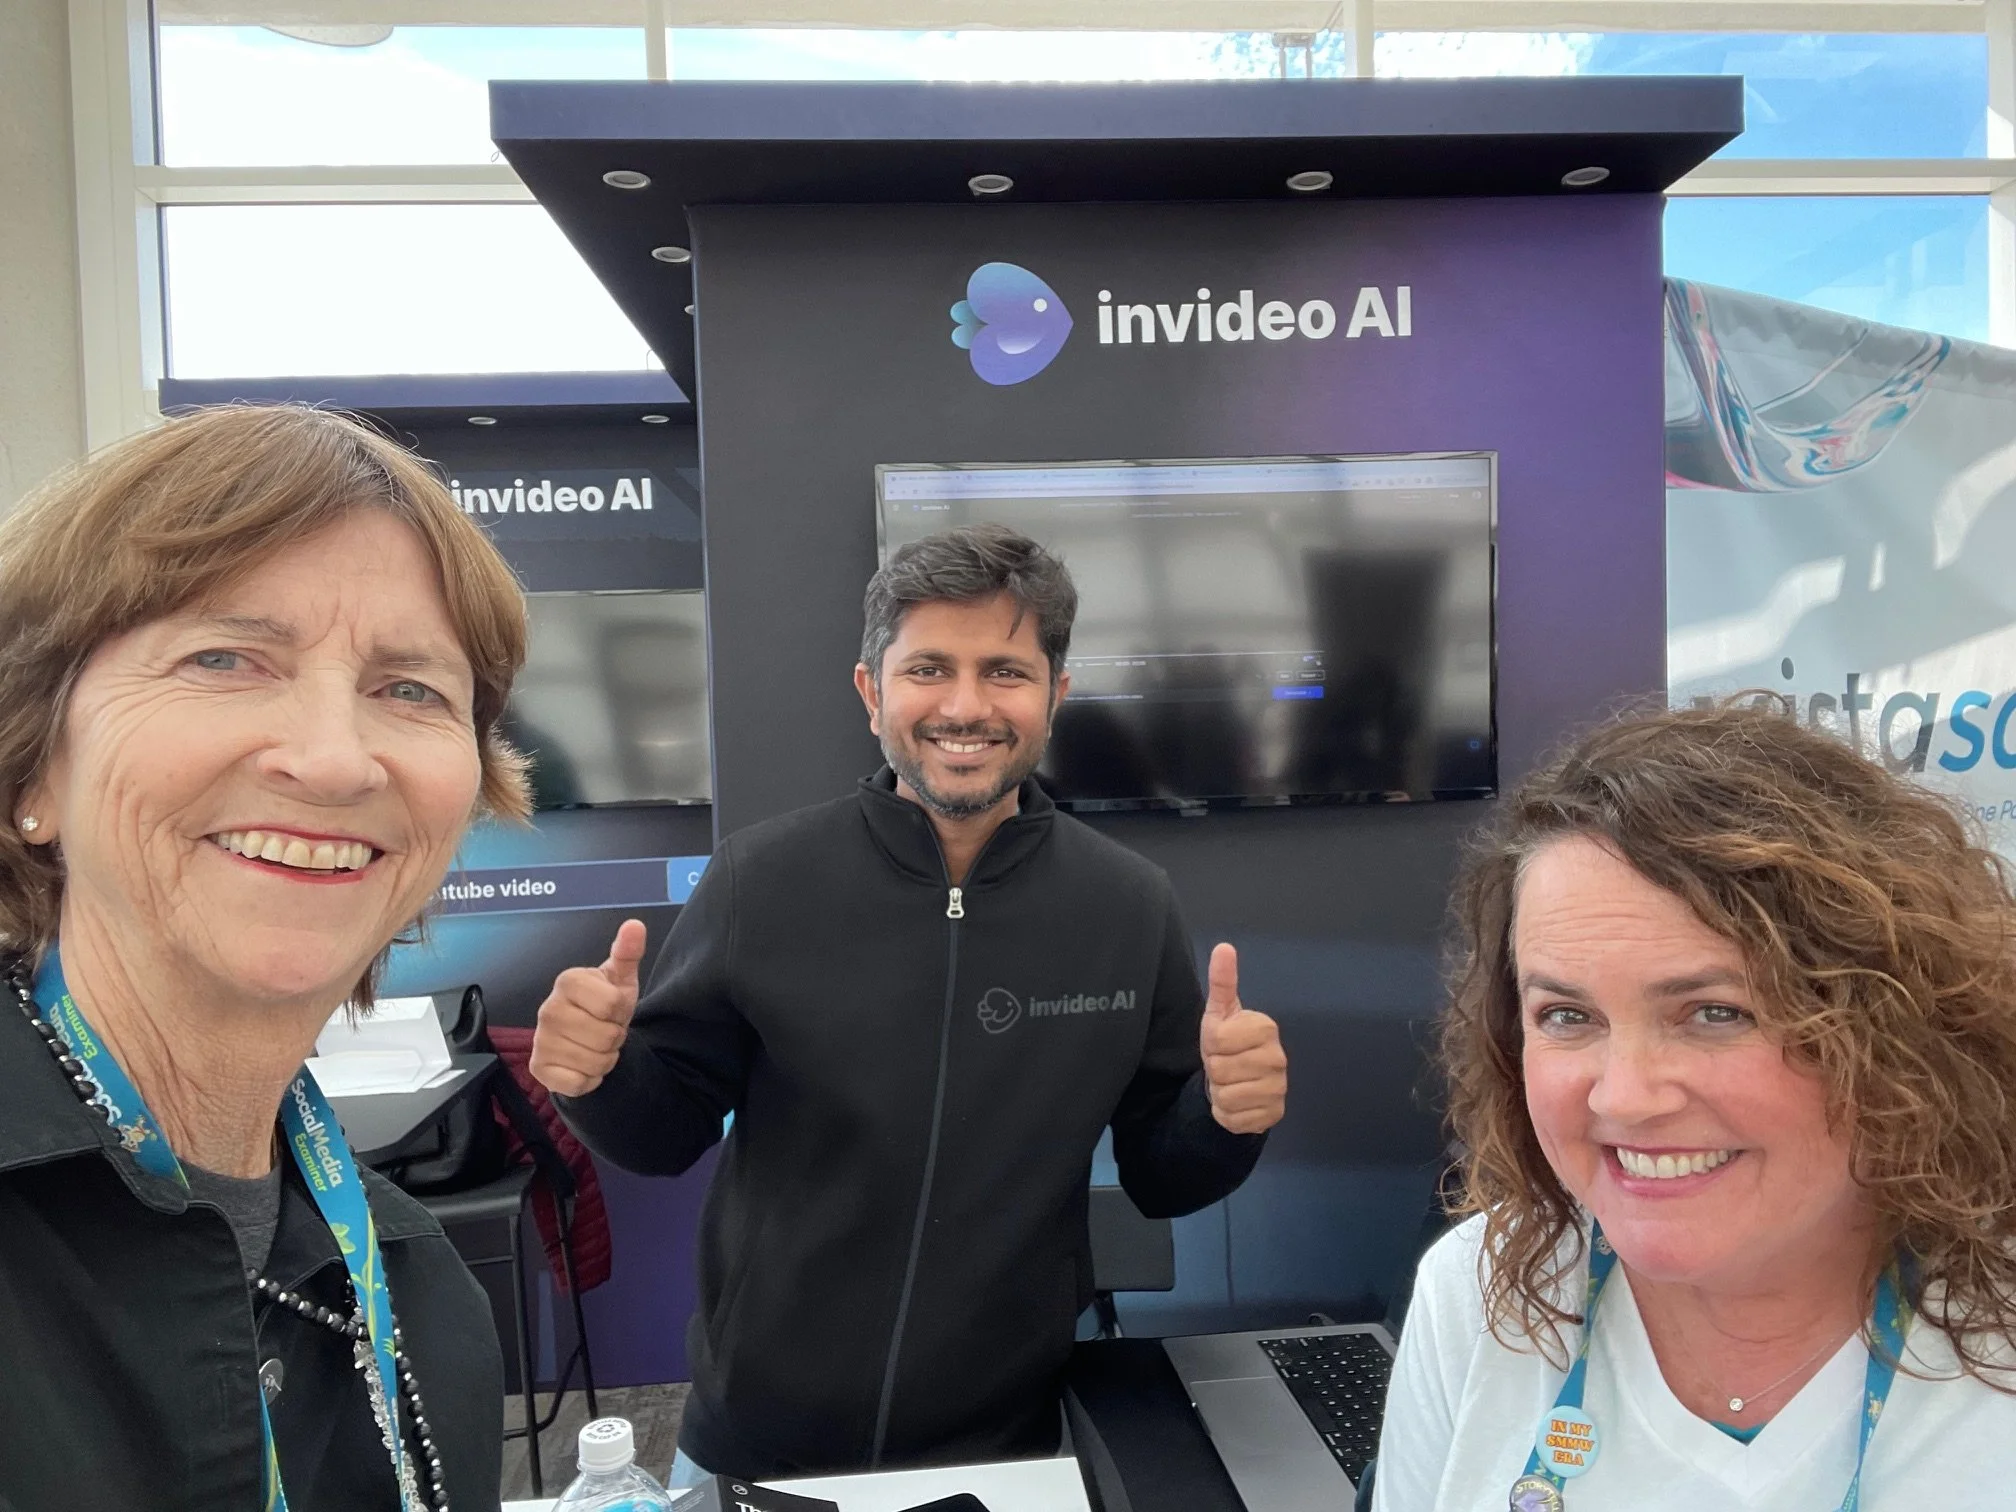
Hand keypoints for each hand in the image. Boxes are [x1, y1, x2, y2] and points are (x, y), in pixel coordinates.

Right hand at [530, 919, 646, 1097]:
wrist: (585, 1037)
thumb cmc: (604, 1004)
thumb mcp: (620, 978)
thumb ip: (628, 952)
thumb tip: (635, 925)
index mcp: (568, 981)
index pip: (613, 1005)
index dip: (621, 1012)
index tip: (612, 1009)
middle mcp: (547, 1009)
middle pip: (607, 1037)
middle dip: (614, 1039)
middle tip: (604, 1030)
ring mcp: (540, 1040)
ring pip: (595, 1063)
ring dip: (605, 1060)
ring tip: (595, 1046)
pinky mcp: (538, 1068)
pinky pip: (579, 1083)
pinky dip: (589, 1080)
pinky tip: (582, 1065)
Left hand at [1200, 943, 1285, 1134]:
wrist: (1239, 1082)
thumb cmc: (1227, 1044)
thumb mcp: (1220, 1013)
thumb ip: (1222, 981)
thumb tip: (1224, 947)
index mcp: (1266, 1028)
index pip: (1217, 1040)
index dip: (1211, 1045)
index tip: (1221, 1044)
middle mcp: (1278, 1059)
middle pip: (1219, 1070)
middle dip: (1214, 1070)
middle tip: (1225, 1066)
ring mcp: (1279, 1089)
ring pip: (1226, 1096)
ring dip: (1219, 1093)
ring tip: (1230, 1083)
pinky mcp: (1273, 1116)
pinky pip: (1233, 1119)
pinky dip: (1227, 1114)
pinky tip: (1236, 1103)